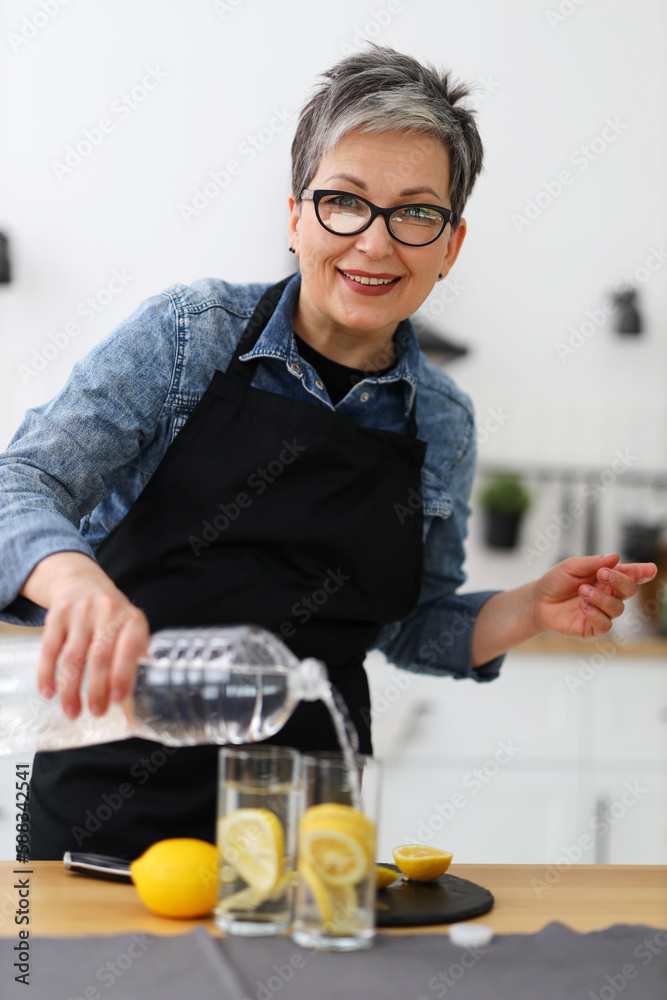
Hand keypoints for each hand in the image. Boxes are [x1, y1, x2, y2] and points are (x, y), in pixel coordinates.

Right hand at [23, 553, 149, 718]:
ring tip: (73, 711)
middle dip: (96, 690)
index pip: (130, 647)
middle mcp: (108, 611)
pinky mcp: (57, 615)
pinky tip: (48, 692)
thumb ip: (135, 655)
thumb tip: (136, 693)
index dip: (123, 675)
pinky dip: (47, 674)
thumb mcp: (131, 627)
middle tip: (96, 712)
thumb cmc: (112, 616)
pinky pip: (50, 649)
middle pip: (99, 657)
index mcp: (132, 619)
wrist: (83, 582)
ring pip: (73, 658)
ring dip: (71, 689)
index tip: (116, 700)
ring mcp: (81, 612)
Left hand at [532, 552, 657, 637]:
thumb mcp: (571, 567)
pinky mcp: (593, 628)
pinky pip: (605, 625)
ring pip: (618, 608)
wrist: (537, 601)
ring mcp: (602, 612)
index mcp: (607, 577)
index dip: (642, 572)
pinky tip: (582, 606)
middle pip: (630, 590)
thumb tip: (614, 557)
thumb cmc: (556, 581)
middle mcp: (609, 594)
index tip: (650, 569)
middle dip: (620, 580)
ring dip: (602, 598)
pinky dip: (595, 614)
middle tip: (602, 574)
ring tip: (582, 591)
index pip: (630, 574)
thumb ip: (592, 563)